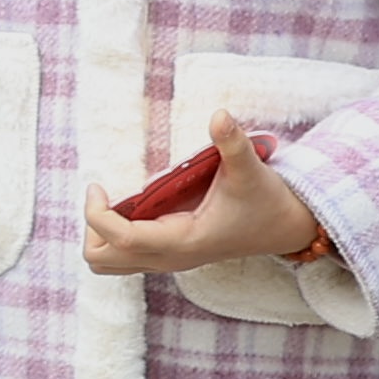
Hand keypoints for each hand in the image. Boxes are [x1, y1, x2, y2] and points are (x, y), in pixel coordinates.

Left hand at [82, 114, 330, 279]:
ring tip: (114, 201)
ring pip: (110, 262)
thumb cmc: (266, 201)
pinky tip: (131, 205)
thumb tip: (219, 115)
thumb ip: (233, 143)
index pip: (120, 240)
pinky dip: (114, 235)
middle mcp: (170, 258)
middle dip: (92, 227)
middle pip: (102, 260)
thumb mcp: (250, 169)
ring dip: (100, 234)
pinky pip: (126, 255)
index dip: (97, 214)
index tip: (96, 184)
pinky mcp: (170, 255)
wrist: (286, 228)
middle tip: (105, 193)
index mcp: (182, 241)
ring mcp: (169, 261)